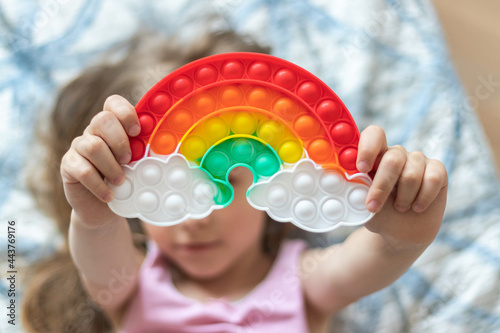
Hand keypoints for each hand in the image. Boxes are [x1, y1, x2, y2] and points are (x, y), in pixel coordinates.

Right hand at [60, 95, 140, 226]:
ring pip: (93, 146)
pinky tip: (109, 195)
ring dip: (111, 166)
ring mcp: (79, 147)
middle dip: (120, 141)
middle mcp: (94, 131)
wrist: (103, 209)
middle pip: (103, 119)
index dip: (126, 113)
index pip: (113, 103)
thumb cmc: (126, 183)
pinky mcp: (68, 165)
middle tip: (129, 160)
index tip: (137, 131)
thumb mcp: (139, 166)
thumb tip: (166, 147)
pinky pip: (82, 170)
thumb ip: (147, 153)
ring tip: (121, 182)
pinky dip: (99, 185)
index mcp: (114, 126)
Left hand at [356, 125, 447, 247]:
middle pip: (392, 159)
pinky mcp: (437, 170)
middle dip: (382, 186)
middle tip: (373, 206)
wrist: (401, 232)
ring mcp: (417, 160)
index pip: (374, 136)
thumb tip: (345, 180)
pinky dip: (422, 199)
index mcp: (374, 156)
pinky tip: (417, 207)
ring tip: (399, 208)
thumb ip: (355, 190)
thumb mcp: (361, 205)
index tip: (362, 168)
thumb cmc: (378, 214)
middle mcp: (396, 154)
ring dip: (403, 198)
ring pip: (411, 174)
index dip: (368, 148)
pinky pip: (432, 179)